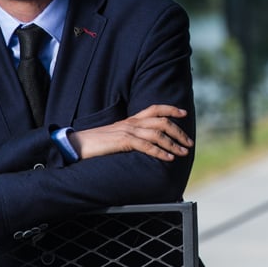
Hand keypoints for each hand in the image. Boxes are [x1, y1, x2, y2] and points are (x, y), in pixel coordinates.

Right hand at [70, 104, 192, 161]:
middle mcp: (132, 122)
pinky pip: (146, 146)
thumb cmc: (96, 142)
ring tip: (183, 152)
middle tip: (189, 142)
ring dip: (173, 144)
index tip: (183, 113)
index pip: (155, 108)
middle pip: (162, 121)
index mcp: (131, 119)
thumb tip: (144, 143)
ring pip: (158, 134)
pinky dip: (160, 152)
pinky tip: (168, 158)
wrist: (78, 144)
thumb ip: (131, 136)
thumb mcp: (117, 136)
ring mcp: (128, 130)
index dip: (171, 109)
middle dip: (178, 131)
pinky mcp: (123, 141)